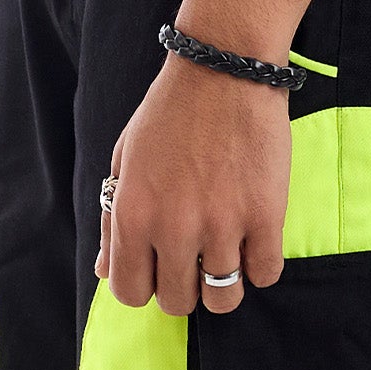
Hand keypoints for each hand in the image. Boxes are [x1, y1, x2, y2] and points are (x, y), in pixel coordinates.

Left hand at [95, 52, 289, 315]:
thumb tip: (105, 271)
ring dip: (224, 281)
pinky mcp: (264, 215)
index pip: (129, 293)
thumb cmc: (170, 110)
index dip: (144, 284)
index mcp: (133, 213)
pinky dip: (261, 264)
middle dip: (185, 284)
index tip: (159, 265)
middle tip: (195, 253)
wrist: (224, 66)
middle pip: (177, 302)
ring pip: (223, 299)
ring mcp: (222, 224)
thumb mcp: (125, 158)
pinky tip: (255, 237)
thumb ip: (112, 219)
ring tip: (227, 250)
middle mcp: (173, 227)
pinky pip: (265, 274)